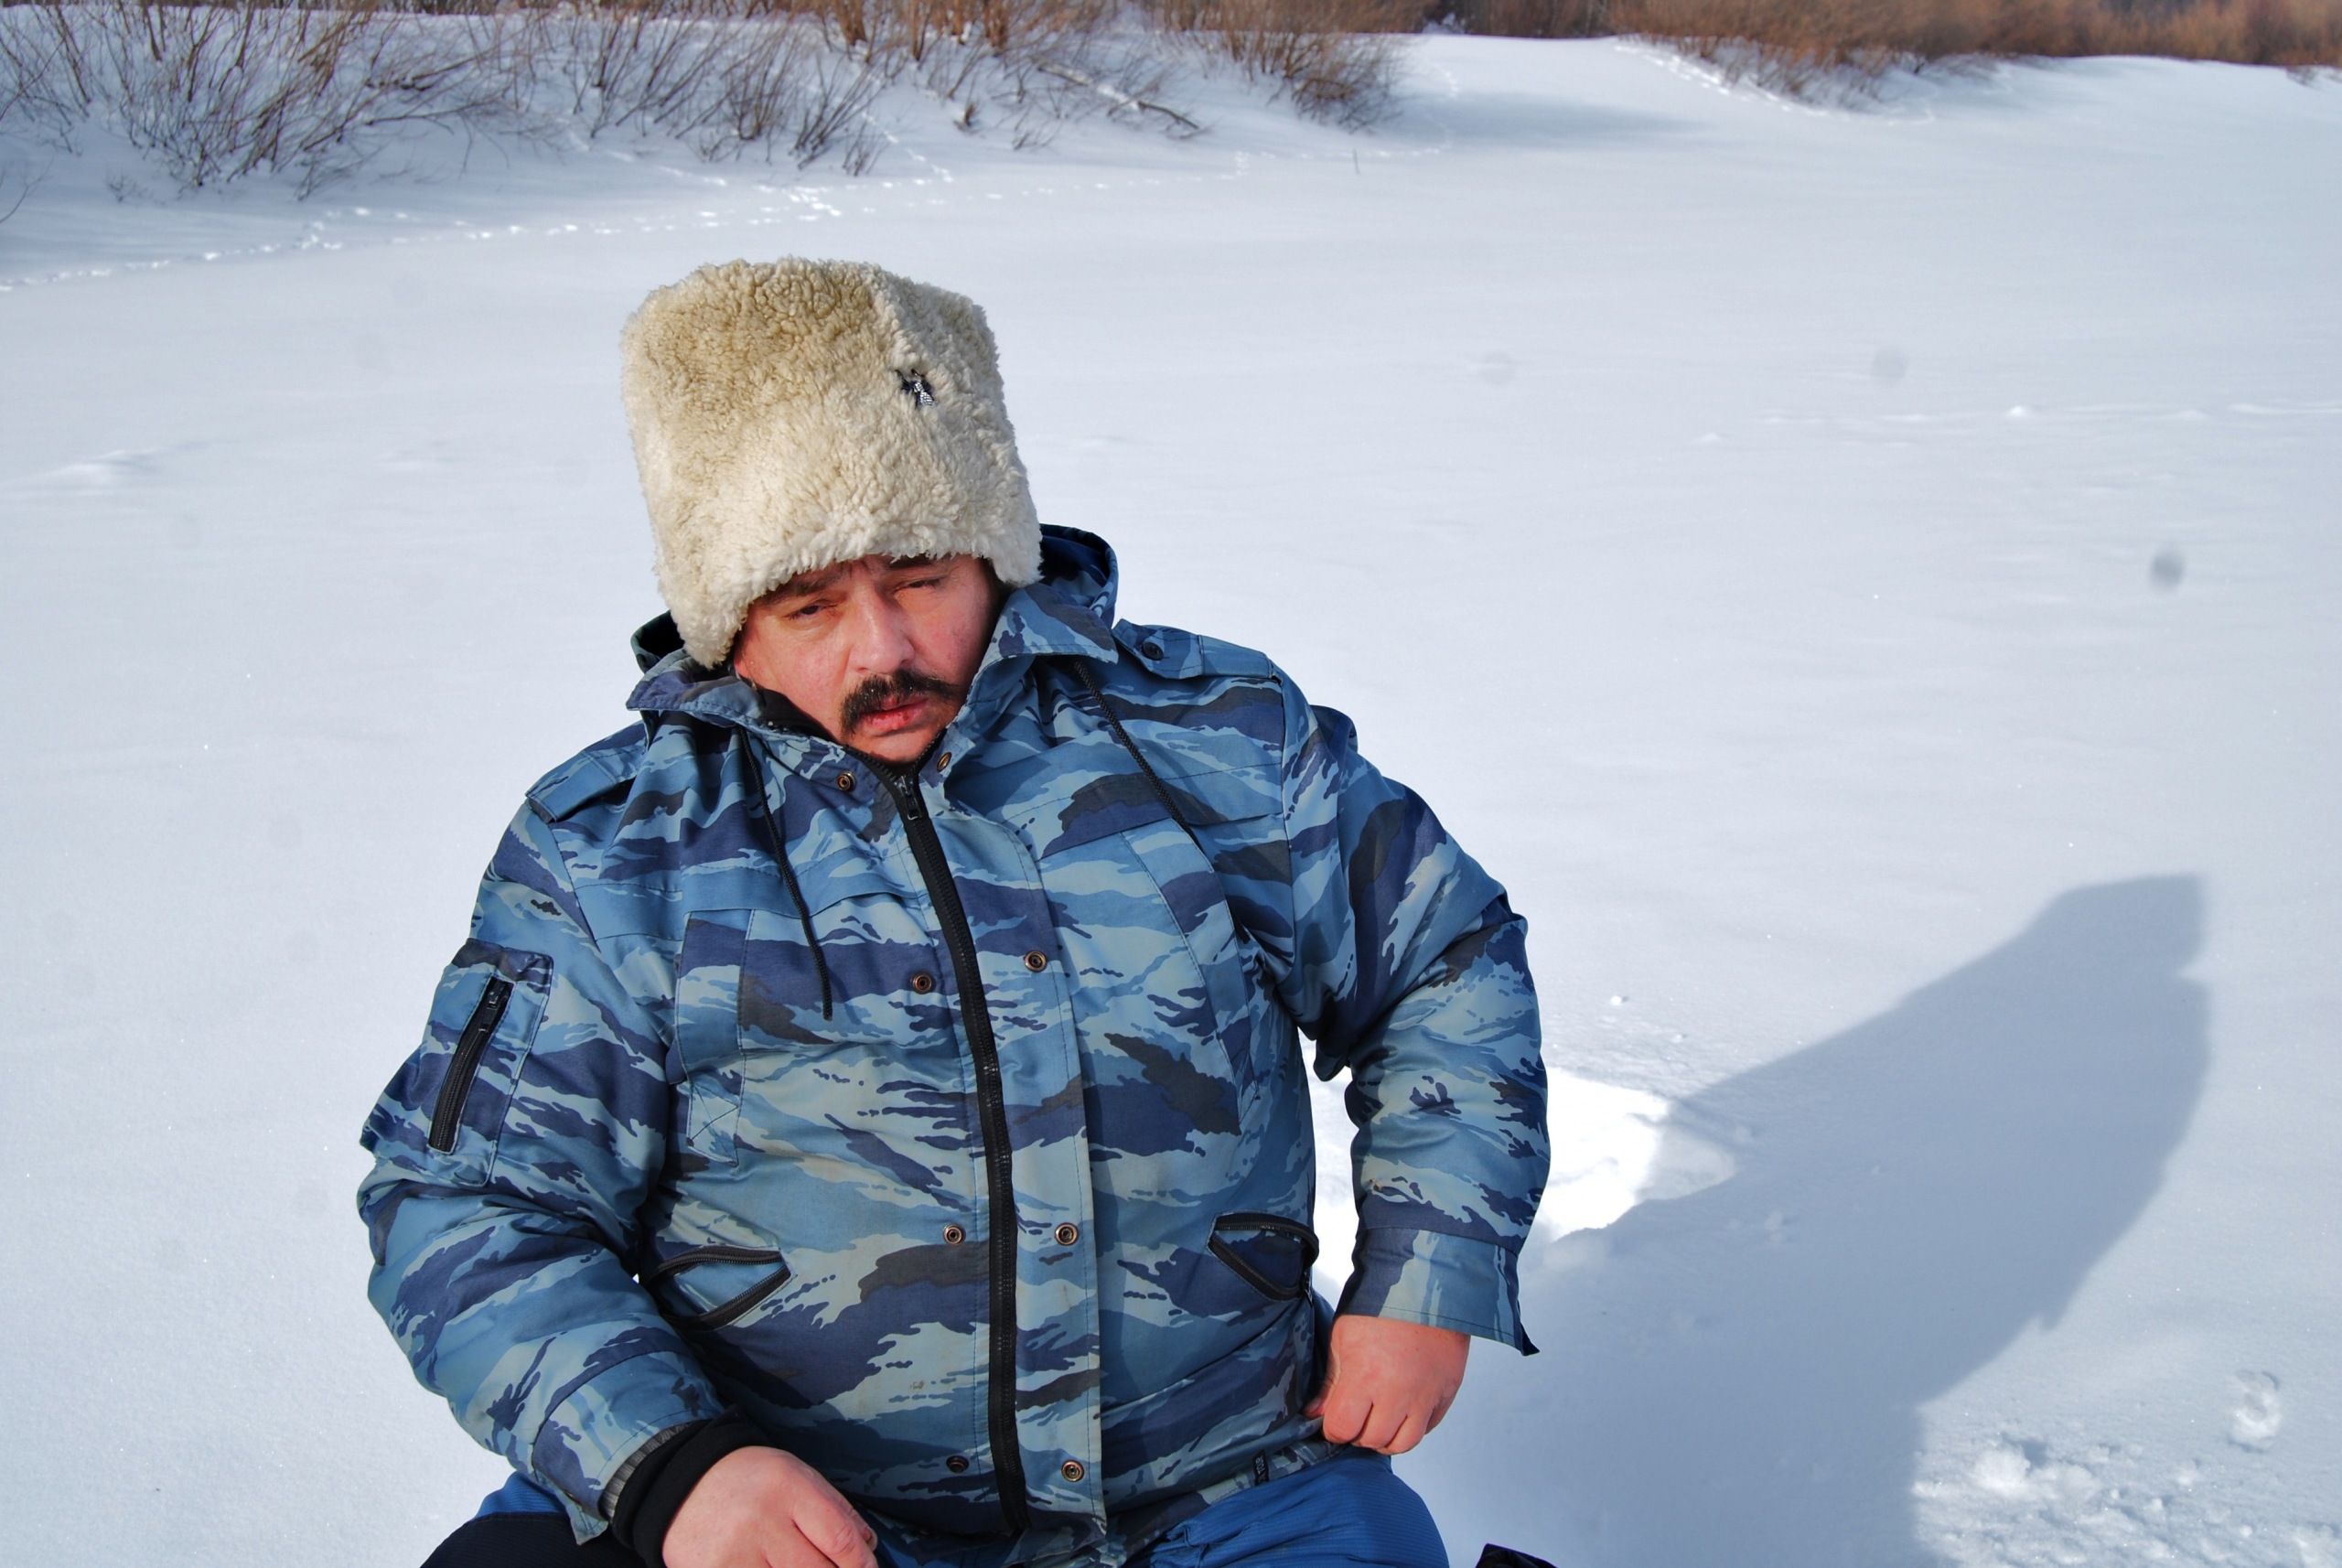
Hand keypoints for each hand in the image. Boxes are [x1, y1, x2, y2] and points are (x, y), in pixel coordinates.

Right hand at [662, 1446, 879, 1567]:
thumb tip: (867, 1547)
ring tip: (805, 1565)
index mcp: (788, 1489)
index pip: (839, 1538)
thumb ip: (834, 1507)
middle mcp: (762, 1522)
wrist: (680, 1485)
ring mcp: (737, 1554)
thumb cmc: (748, 1479)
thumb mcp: (795, 1473)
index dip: (861, 1563)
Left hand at [1304, 1314, 1469, 1455]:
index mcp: (1366, 1377)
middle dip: (1359, 1434)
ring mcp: (1426, 1395)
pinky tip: (1403, 1408)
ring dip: (1387, 1437)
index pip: (1342, 1428)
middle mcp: (1398, 1392)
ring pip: (1404, 1443)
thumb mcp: (1343, 1336)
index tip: (1334, 1419)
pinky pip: (1429, 1427)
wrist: (1426, 1281)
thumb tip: (1316, 1413)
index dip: (1333, 1427)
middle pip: (1373, 1440)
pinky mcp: (1447, 1391)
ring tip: (1380, 1418)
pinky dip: (1414, 1425)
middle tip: (1356, 1417)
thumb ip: (1331, 1381)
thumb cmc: (1381, 1303)